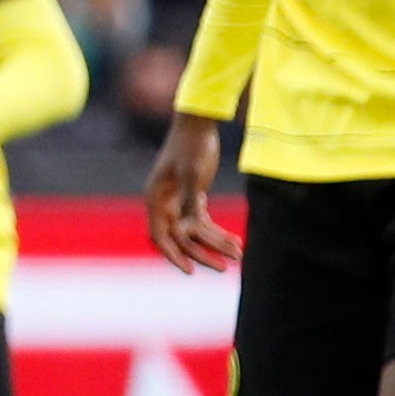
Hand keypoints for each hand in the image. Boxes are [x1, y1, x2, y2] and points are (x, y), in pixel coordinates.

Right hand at [143, 114, 236, 272]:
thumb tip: (189, 228)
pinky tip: (235, 239)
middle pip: (181, 238)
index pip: (160, 236)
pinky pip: (204, 221)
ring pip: (195, 232)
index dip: (173, 255)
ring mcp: (178, 201)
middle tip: (224, 268)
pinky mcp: (192, 196)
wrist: (200, 124)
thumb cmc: (193, 147)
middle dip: (202, 254)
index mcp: (156, 198)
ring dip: (214, 244)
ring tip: (238, 254)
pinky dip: (218, 231)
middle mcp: (164, 203)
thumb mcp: (193, 174)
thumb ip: (190, 202)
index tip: (190, 271)